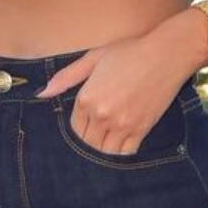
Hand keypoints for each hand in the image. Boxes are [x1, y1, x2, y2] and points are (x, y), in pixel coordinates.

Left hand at [35, 17, 196, 154]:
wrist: (166, 54)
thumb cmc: (129, 51)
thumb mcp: (94, 58)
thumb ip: (66, 77)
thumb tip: (41, 93)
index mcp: (87, 98)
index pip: (73, 128)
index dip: (78, 130)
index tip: (85, 127)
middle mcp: (102, 115)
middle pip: (86, 144)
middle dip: (88, 144)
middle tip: (94, 140)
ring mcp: (122, 124)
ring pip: (103, 153)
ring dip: (102, 152)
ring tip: (105, 146)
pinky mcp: (140, 129)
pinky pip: (125, 154)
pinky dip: (120, 156)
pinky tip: (119, 150)